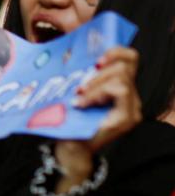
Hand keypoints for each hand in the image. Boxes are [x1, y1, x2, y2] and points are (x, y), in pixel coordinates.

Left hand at [55, 47, 140, 191]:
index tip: (96, 57)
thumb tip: (65, 49)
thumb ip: (76, 72)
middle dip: (100, 71)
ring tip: (79, 93)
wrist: (69, 146)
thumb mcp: (72, 89)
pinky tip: (82, 102)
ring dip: (96, 83)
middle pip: (126, 66)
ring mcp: (130, 107)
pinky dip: (98, 93)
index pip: (129, 58)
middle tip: (81, 83)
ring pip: (122, 78)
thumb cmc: (69, 117)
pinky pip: (120, 92)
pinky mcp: (127, 117)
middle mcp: (129, 95)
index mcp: (117, 84)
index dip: (116, 51)